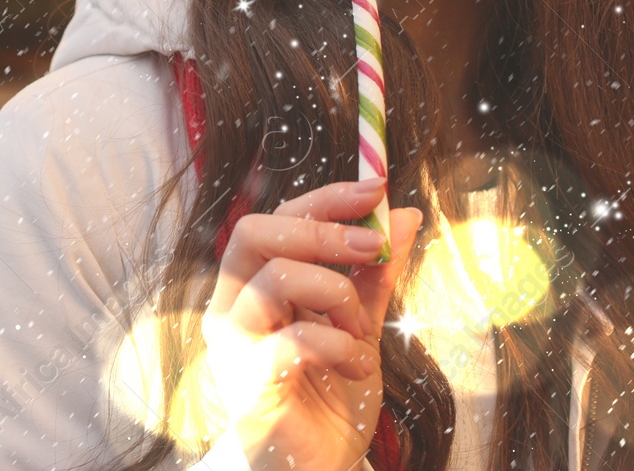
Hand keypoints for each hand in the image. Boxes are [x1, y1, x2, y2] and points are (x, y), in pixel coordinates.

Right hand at [200, 178, 422, 470]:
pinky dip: (339, 345)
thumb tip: (403, 215)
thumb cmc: (327, 397)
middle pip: (256, 231)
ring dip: (336, 294)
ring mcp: (233, 343)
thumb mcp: (361, 325)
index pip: (278, 217)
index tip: (375, 189)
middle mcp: (230, 306)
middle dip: (322, 230)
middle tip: (373, 248)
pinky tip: (358, 366)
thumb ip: (375, 275)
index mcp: (252, 284)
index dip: (326, 198)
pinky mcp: (247, 382)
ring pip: (274, 277)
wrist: (316, 469)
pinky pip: (294, 339)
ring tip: (360, 332)